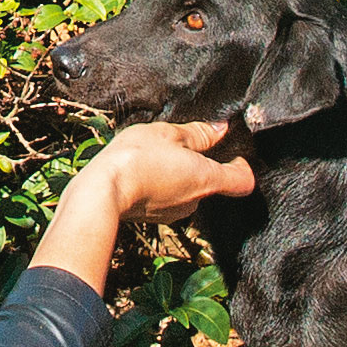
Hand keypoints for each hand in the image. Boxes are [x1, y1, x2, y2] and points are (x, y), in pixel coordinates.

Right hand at [26, 118, 253, 294]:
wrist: (102, 192)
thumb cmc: (135, 159)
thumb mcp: (168, 133)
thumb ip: (198, 133)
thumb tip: (219, 129)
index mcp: (207, 179)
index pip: (244, 181)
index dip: (242, 165)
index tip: (233, 153)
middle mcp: (196, 201)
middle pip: (211, 183)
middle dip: (200, 164)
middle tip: (181, 145)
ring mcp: (175, 213)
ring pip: (188, 191)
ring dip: (179, 175)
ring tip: (156, 156)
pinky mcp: (156, 217)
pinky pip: (168, 199)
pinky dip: (162, 186)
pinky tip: (144, 172)